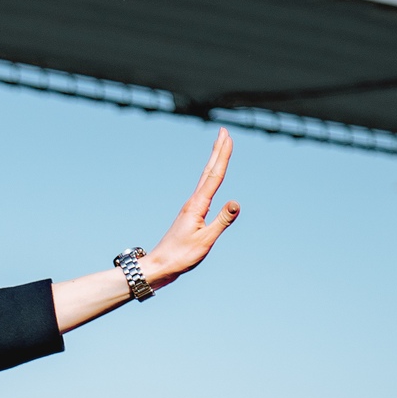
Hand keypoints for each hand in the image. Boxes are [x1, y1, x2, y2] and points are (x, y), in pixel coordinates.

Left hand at [142, 127, 239, 286]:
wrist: (160, 265)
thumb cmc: (181, 256)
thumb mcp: (205, 240)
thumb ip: (222, 221)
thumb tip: (236, 202)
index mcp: (197, 205)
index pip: (215, 175)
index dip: (222, 155)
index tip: (226, 136)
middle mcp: (194, 202)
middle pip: (209, 171)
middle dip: (217, 151)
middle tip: (223, 132)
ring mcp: (191, 208)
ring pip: (206, 179)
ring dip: (214, 162)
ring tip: (220, 149)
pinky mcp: (190, 215)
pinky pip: (205, 191)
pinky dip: (210, 179)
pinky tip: (211, 181)